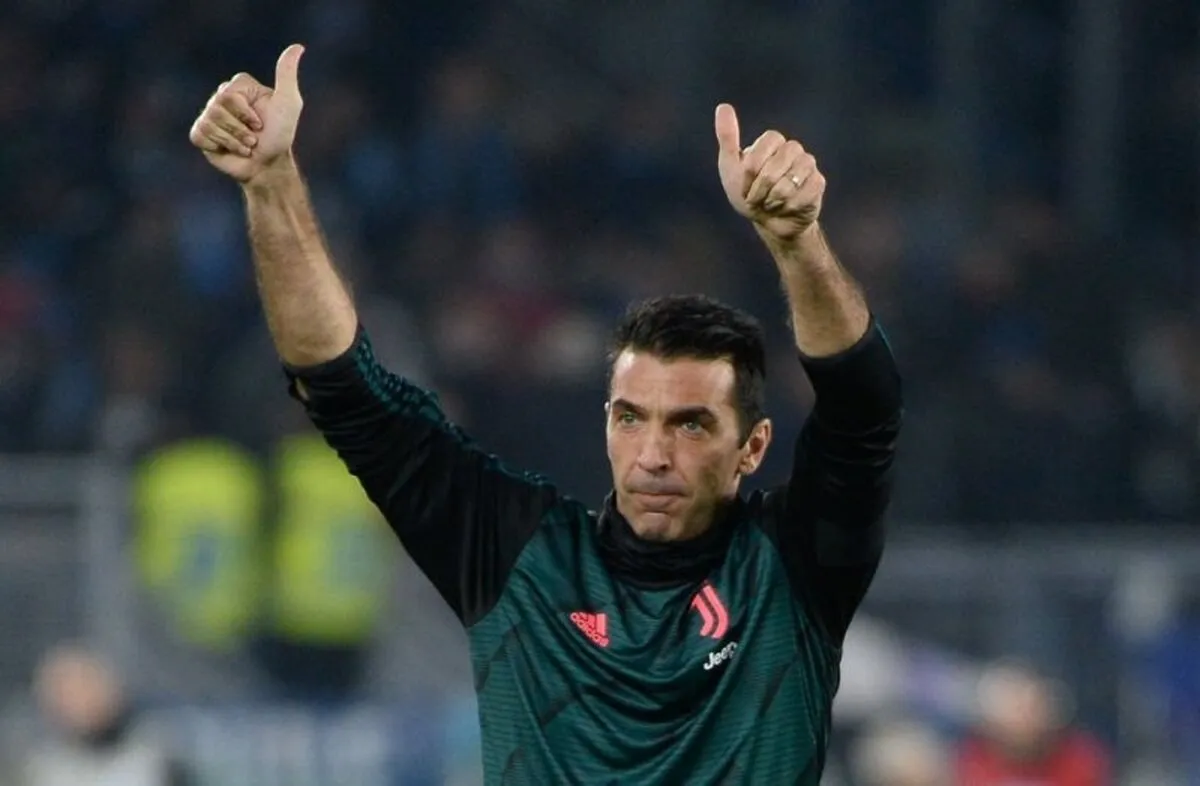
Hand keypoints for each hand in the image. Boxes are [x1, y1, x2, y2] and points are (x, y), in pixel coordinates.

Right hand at [188, 44, 305, 182]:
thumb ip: (287, 75)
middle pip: (217, 109)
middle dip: (241, 130)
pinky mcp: (200, 134)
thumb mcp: (288, 103)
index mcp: (238, 86)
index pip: (229, 95)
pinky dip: (218, 146)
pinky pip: (200, 135)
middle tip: (254, 138)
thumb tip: (298, 47)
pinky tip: (229, 150)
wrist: (268, 165)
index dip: (247, 114)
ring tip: (246, 146)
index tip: (261, 123)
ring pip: (210, 124)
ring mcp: (208, 115)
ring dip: (233, 141)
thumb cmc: (280, 134)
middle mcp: (221, 97)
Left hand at [715, 103, 824, 240]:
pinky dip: (789, 207)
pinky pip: (803, 194)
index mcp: (773, 141)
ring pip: (789, 183)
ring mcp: (808, 165)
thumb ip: (728, 137)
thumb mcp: (731, 167)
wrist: (769, 222)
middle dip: (760, 189)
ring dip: (773, 200)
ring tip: (770, 203)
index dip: (751, 171)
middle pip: (774, 167)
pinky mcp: (818, 183)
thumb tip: (723, 106)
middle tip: (756, 198)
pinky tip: (786, 208)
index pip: (763, 146)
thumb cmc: (748, 193)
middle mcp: (793, 149)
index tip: (744, 184)